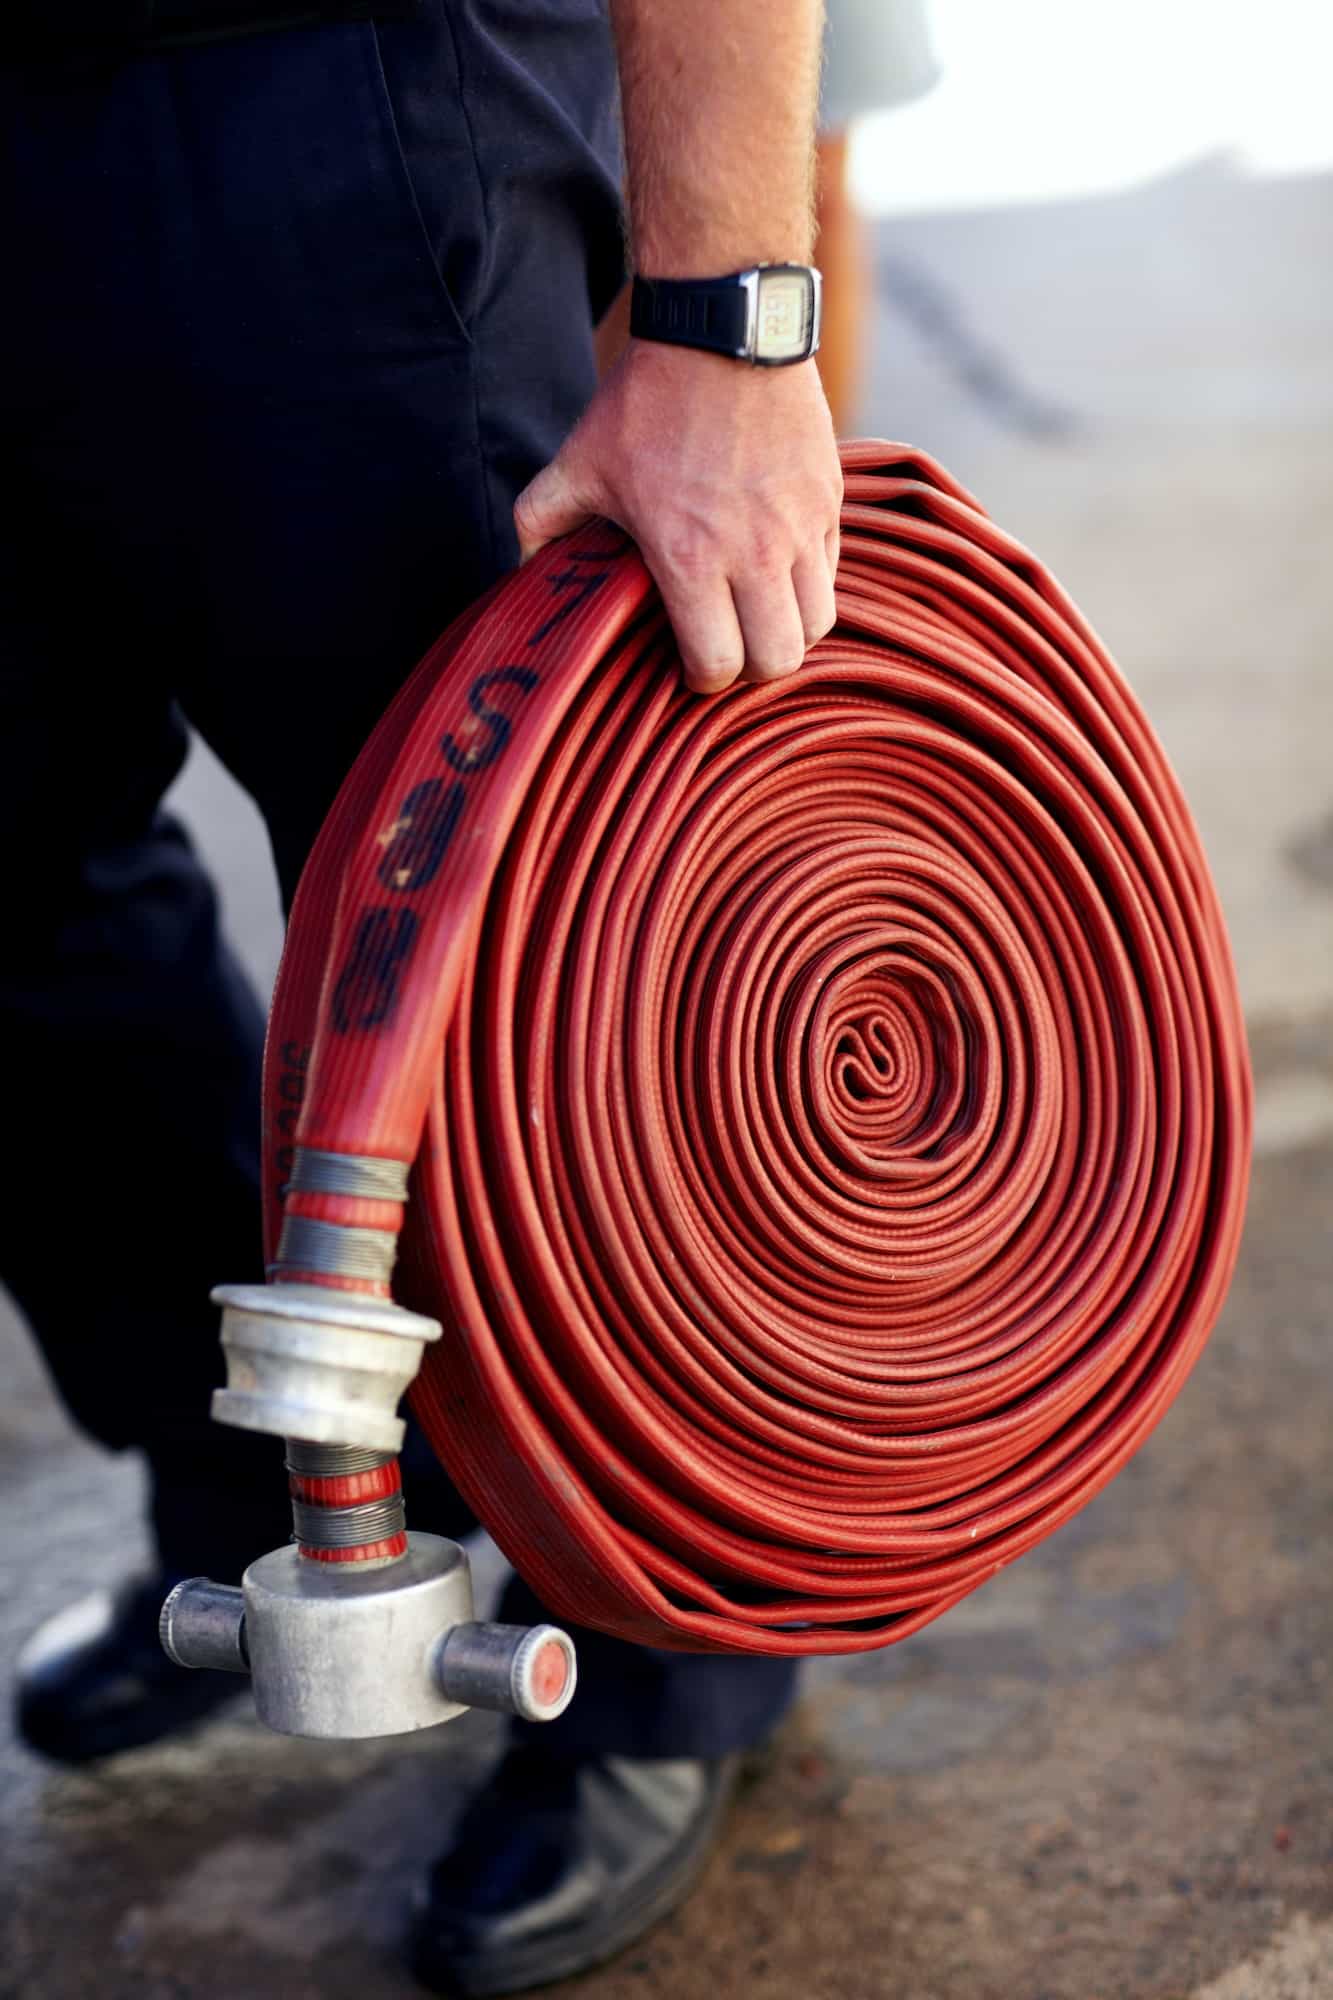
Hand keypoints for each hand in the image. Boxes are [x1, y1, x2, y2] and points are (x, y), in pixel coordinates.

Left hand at [513, 340, 842, 695]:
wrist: (721, 328)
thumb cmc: (646, 401)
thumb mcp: (578, 463)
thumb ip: (542, 522)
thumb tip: (521, 568)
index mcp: (690, 557)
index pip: (718, 666)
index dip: (700, 679)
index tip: (688, 665)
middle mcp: (756, 552)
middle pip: (778, 661)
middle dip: (750, 667)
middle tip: (727, 645)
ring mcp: (801, 527)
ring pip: (817, 623)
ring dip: (788, 629)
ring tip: (759, 611)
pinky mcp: (830, 500)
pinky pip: (831, 570)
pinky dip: (808, 580)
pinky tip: (777, 562)